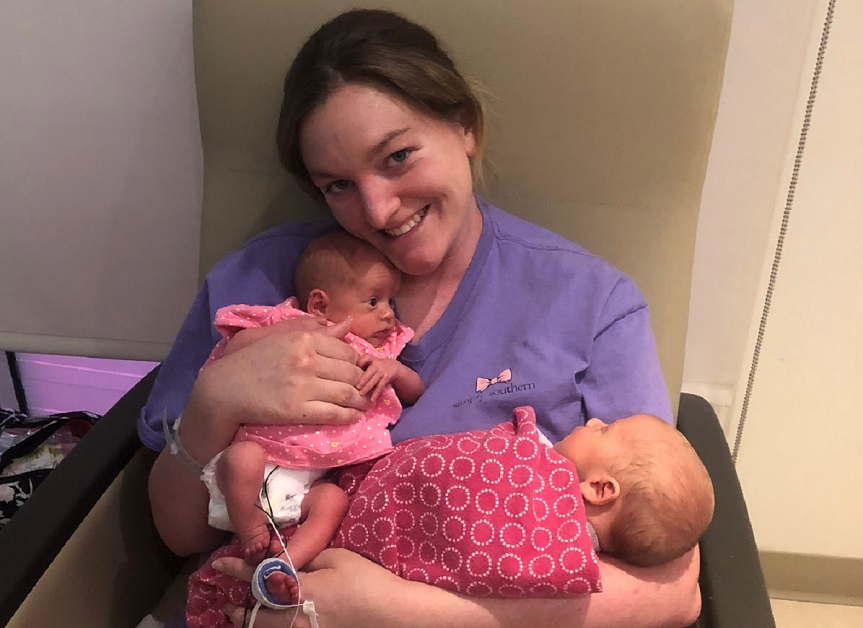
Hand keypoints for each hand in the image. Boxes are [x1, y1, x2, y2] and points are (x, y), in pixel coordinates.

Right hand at [190, 316, 369, 429]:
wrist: (223, 390)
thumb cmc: (249, 360)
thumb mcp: (279, 336)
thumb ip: (312, 329)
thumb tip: (347, 324)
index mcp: (303, 338)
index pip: (346, 349)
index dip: (358, 361)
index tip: (360, 369)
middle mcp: (307, 359)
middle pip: (351, 371)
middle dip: (363, 381)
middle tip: (368, 388)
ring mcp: (303, 386)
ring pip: (347, 392)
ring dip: (362, 400)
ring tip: (365, 403)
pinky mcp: (297, 410)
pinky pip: (334, 413)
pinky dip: (350, 415)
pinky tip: (355, 416)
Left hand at [215, 549, 405, 627]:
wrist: (391, 615)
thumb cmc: (367, 581)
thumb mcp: (338, 558)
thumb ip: (308, 558)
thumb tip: (288, 559)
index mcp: (300, 587)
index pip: (260, 575)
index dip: (238, 567)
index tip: (220, 562)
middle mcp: (296, 614)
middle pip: (256, 613)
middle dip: (239, 608)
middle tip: (228, 604)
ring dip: (252, 622)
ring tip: (242, 618)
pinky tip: (276, 624)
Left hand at [356, 355, 400, 401]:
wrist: (394, 367)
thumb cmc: (378, 366)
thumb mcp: (372, 362)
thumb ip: (362, 365)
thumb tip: (348, 374)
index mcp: (372, 359)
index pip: (366, 358)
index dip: (360, 362)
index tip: (355, 367)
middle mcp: (377, 364)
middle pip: (369, 372)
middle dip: (363, 380)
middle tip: (357, 387)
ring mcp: (382, 371)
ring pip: (374, 380)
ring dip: (367, 387)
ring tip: (361, 394)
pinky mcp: (386, 378)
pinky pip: (380, 386)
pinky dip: (376, 393)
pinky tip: (372, 399)